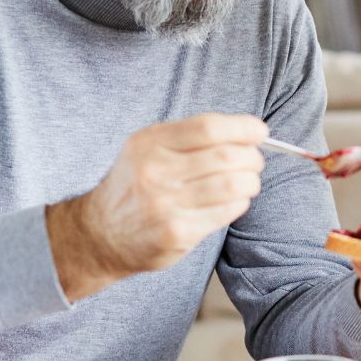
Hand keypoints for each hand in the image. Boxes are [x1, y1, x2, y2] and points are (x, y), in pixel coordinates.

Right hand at [46, 113, 267, 300]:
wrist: (100, 234)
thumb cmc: (135, 186)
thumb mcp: (147, 149)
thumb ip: (189, 137)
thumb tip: (247, 131)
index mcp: (149, 143)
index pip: (208, 127)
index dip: (242, 127)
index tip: (259, 132)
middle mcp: (155, 171)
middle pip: (226, 156)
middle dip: (252, 157)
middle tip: (255, 161)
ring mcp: (165, 204)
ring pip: (232, 185)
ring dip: (250, 182)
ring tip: (248, 182)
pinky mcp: (177, 232)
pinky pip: (226, 212)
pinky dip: (239, 204)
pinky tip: (232, 202)